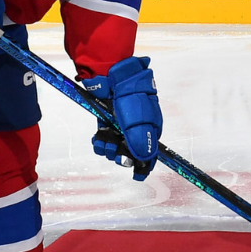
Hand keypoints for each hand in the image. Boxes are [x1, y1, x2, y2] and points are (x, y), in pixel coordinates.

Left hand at [82, 56, 161, 179]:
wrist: (112, 76)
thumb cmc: (130, 96)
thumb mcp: (138, 119)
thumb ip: (141, 140)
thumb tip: (144, 160)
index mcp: (151, 128)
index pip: (151, 153)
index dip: (145, 165)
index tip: (138, 175)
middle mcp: (137, 129)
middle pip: (131, 153)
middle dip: (122, 155)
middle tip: (115, 150)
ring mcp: (121, 126)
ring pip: (115, 148)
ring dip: (109, 148)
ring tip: (105, 141)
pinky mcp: (107, 122)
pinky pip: (104, 140)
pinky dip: (100, 142)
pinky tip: (99, 139)